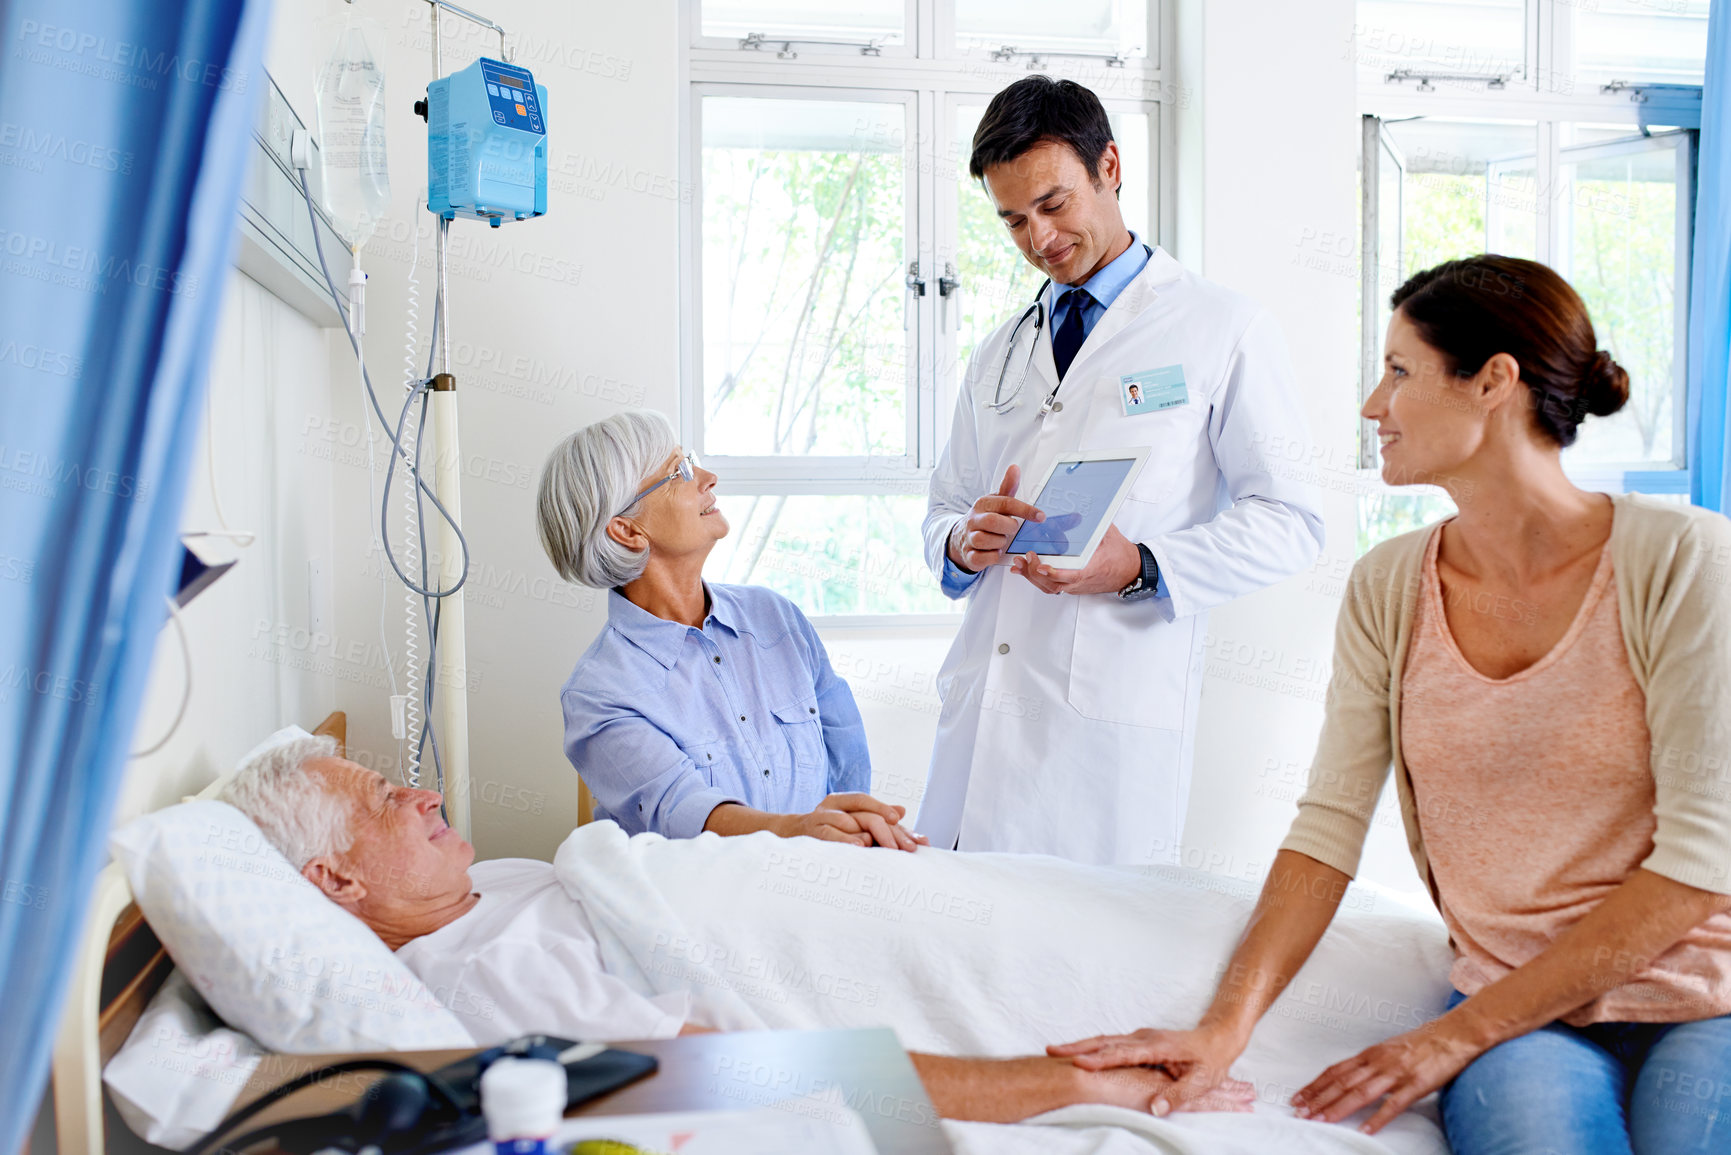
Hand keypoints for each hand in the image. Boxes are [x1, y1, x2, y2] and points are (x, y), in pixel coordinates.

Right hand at [775, 793, 927, 851]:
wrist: (785, 838)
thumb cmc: (825, 831)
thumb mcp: (849, 822)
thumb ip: (876, 818)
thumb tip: (903, 811)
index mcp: (841, 801)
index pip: (868, 803)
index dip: (888, 813)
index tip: (906, 828)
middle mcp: (830, 806)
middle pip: (863, 812)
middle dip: (887, 831)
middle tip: (903, 850)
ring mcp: (818, 819)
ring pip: (846, 821)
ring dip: (868, 834)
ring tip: (886, 848)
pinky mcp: (810, 834)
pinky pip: (828, 834)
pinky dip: (844, 840)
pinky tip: (859, 848)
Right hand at [948, 465, 1044, 572]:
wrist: (962, 537)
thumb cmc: (985, 518)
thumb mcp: (996, 502)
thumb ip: (1007, 487)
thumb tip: (1014, 468)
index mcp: (983, 504)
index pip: (1005, 503)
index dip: (1025, 510)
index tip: (1041, 516)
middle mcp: (974, 519)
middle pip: (993, 522)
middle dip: (1008, 527)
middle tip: (1012, 529)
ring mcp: (969, 538)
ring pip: (986, 540)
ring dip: (999, 543)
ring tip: (1001, 540)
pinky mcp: (969, 555)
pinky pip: (981, 558)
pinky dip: (992, 557)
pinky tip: (994, 552)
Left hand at [1011, 525, 1141, 596]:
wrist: (1131, 571)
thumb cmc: (1120, 554)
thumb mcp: (1108, 534)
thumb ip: (1094, 522)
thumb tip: (1082, 507)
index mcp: (1092, 568)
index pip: (1071, 576)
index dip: (1054, 573)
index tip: (1042, 566)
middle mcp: (1082, 581)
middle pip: (1054, 584)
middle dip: (1035, 573)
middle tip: (1024, 558)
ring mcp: (1076, 586)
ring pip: (1050, 588)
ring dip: (1032, 577)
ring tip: (1019, 564)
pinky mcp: (1073, 587)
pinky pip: (1053, 587)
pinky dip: (1037, 580)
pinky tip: (1025, 571)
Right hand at [1048, 1024, 1246, 1116]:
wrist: (1218, 1037)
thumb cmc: (1211, 1062)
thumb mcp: (1202, 1082)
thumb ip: (1179, 1095)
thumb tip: (1155, 1108)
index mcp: (1156, 1046)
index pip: (1122, 1053)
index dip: (1100, 1059)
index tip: (1077, 1063)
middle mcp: (1144, 1038)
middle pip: (1105, 1042)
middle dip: (1077, 1047)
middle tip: (1051, 1051)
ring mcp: (1140, 1037)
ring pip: (1105, 1040)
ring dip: (1080, 1046)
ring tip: (1054, 1051)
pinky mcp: (1139, 1041)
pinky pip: (1110, 1043)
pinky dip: (1091, 1047)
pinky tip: (1078, 1053)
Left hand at [1291, 1022, 1482, 1133]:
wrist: (1453, 1035)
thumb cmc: (1421, 1043)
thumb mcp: (1389, 1049)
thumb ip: (1370, 1063)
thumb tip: (1351, 1077)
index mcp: (1370, 1054)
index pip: (1335, 1071)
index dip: (1315, 1085)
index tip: (1298, 1097)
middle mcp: (1378, 1062)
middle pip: (1341, 1083)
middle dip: (1318, 1099)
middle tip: (1299, 1112)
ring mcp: (1396, 1073)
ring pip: (1360, 1093)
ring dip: (1338, 1108)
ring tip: (1320, 1120)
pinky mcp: (1416, 1084)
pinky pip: (1393, 1104)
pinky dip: (1377, 1118)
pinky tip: (1365, 1130)